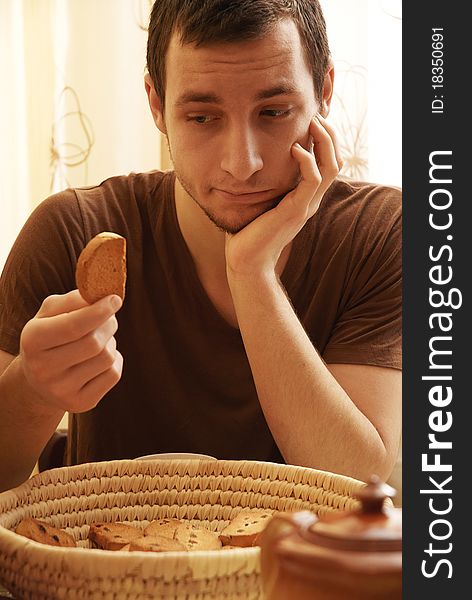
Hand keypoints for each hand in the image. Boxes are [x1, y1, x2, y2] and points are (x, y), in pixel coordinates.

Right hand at [19, 290, 122, 414]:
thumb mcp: (52, 313)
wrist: (39, 379)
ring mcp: (61, 390)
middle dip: (109, 324)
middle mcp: (43, 369)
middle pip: (94, 342)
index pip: (73, 326)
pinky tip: (100, 359)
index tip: (115, 299)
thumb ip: (74, 300)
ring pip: (107, 358)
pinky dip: (115, 361)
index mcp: (32, 340)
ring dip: (111, 342)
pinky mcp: (79, 404)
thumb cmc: (51, 335)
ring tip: (100, 340)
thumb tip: (102, 296)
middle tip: (109, 318)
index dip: (99, 311)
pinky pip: (113, 375)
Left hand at [225, 114, 342, 278]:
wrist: (246, 261)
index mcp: (304, 198)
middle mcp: (311, 201)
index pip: (327, 163)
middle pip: (335, 161)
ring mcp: (307, 206)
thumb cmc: (247, 233)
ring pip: (331, 167)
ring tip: (313, 122)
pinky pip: (313, 180)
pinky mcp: (297, 211)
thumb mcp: (257, 200)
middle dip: (329, 135)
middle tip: (316, 114)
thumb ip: (263, 183)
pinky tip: (294, 148)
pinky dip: (308, 160)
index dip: (324, 140)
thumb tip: (248, 162)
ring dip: (325, 142)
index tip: (311, 120)